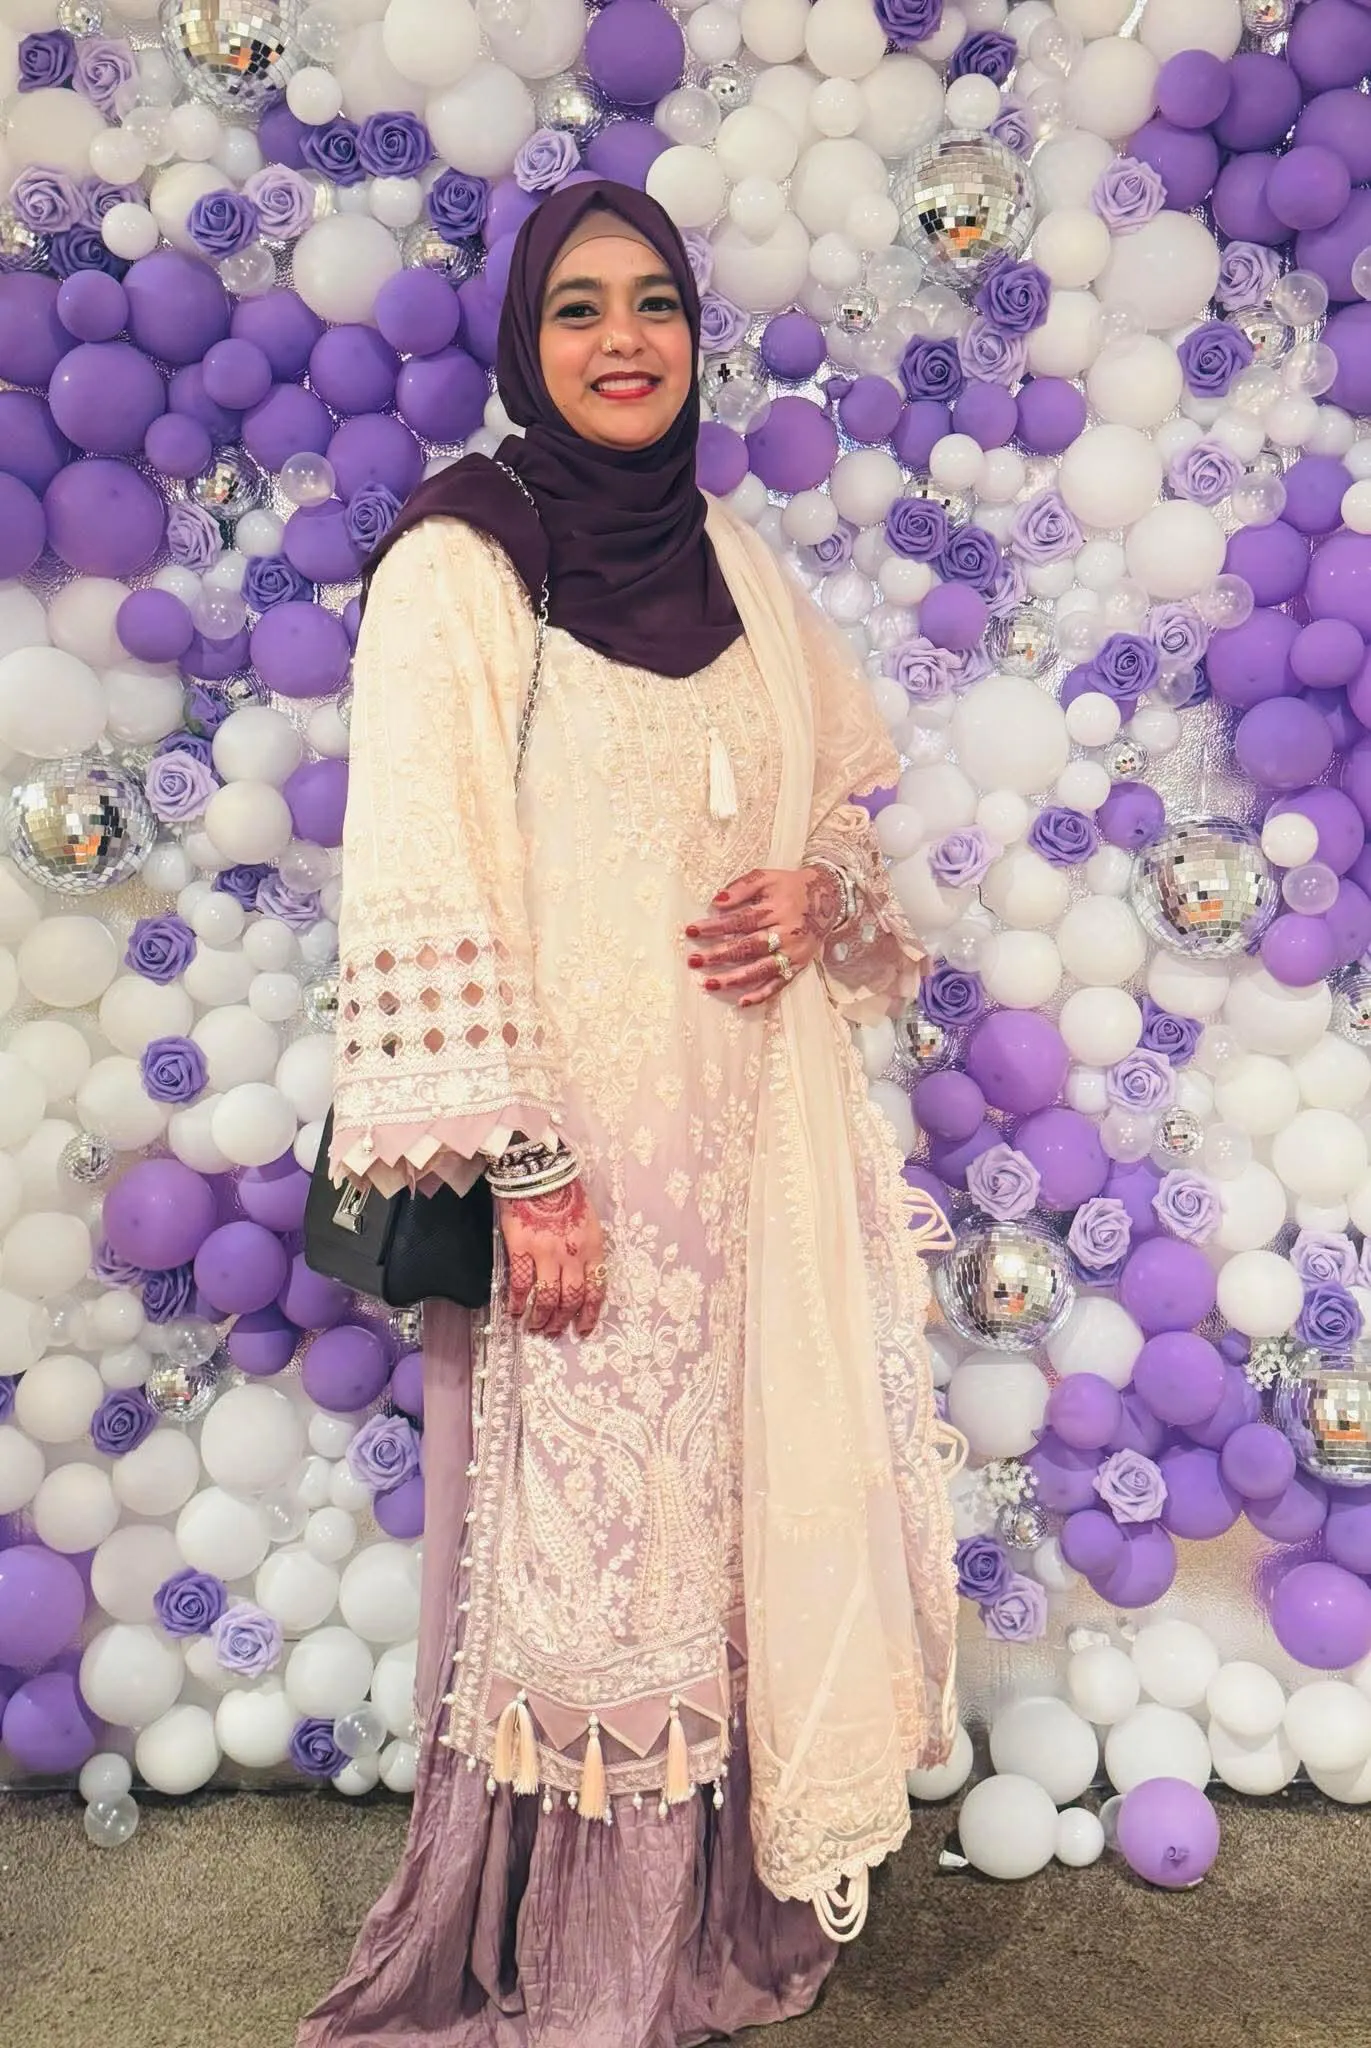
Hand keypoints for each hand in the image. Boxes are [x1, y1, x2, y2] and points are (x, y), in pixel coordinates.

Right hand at [497, 1177, 606, 1338]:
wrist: (539, 1172)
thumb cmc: (565, 1192)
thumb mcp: (589, 1221)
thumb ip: (586, 1247)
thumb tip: (580, 1274)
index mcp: (593, 1247)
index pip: (596, 1289)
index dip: (590, 1314)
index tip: (584, 1329)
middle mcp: (573, 1255)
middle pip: (571, 1299)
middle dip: (563, 1321)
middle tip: (555, 1331)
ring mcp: (547, 1253)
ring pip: (547, 1298)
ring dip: (541, 1318)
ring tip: (535, 1326)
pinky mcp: (521, 1248)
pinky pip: (520, 1284)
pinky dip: (517, 1302)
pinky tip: (514, 1311)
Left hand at [684, 866, 843, 1008]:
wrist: (828, 898)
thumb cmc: (790, 887)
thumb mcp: (768, 877)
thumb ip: (742, 886)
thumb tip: (717, 902)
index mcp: (778, 908)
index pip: (742, 920)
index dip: (716, 927)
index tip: (692, 931)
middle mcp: (788, 933)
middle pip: (750, 947)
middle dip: (720, 955)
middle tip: (694, 960)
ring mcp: (794, 952)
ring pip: (762, 969)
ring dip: (735, 978)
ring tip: (710, 983)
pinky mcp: (799, 966)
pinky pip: (779, 984)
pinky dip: (762, 994)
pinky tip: (742, 1001)